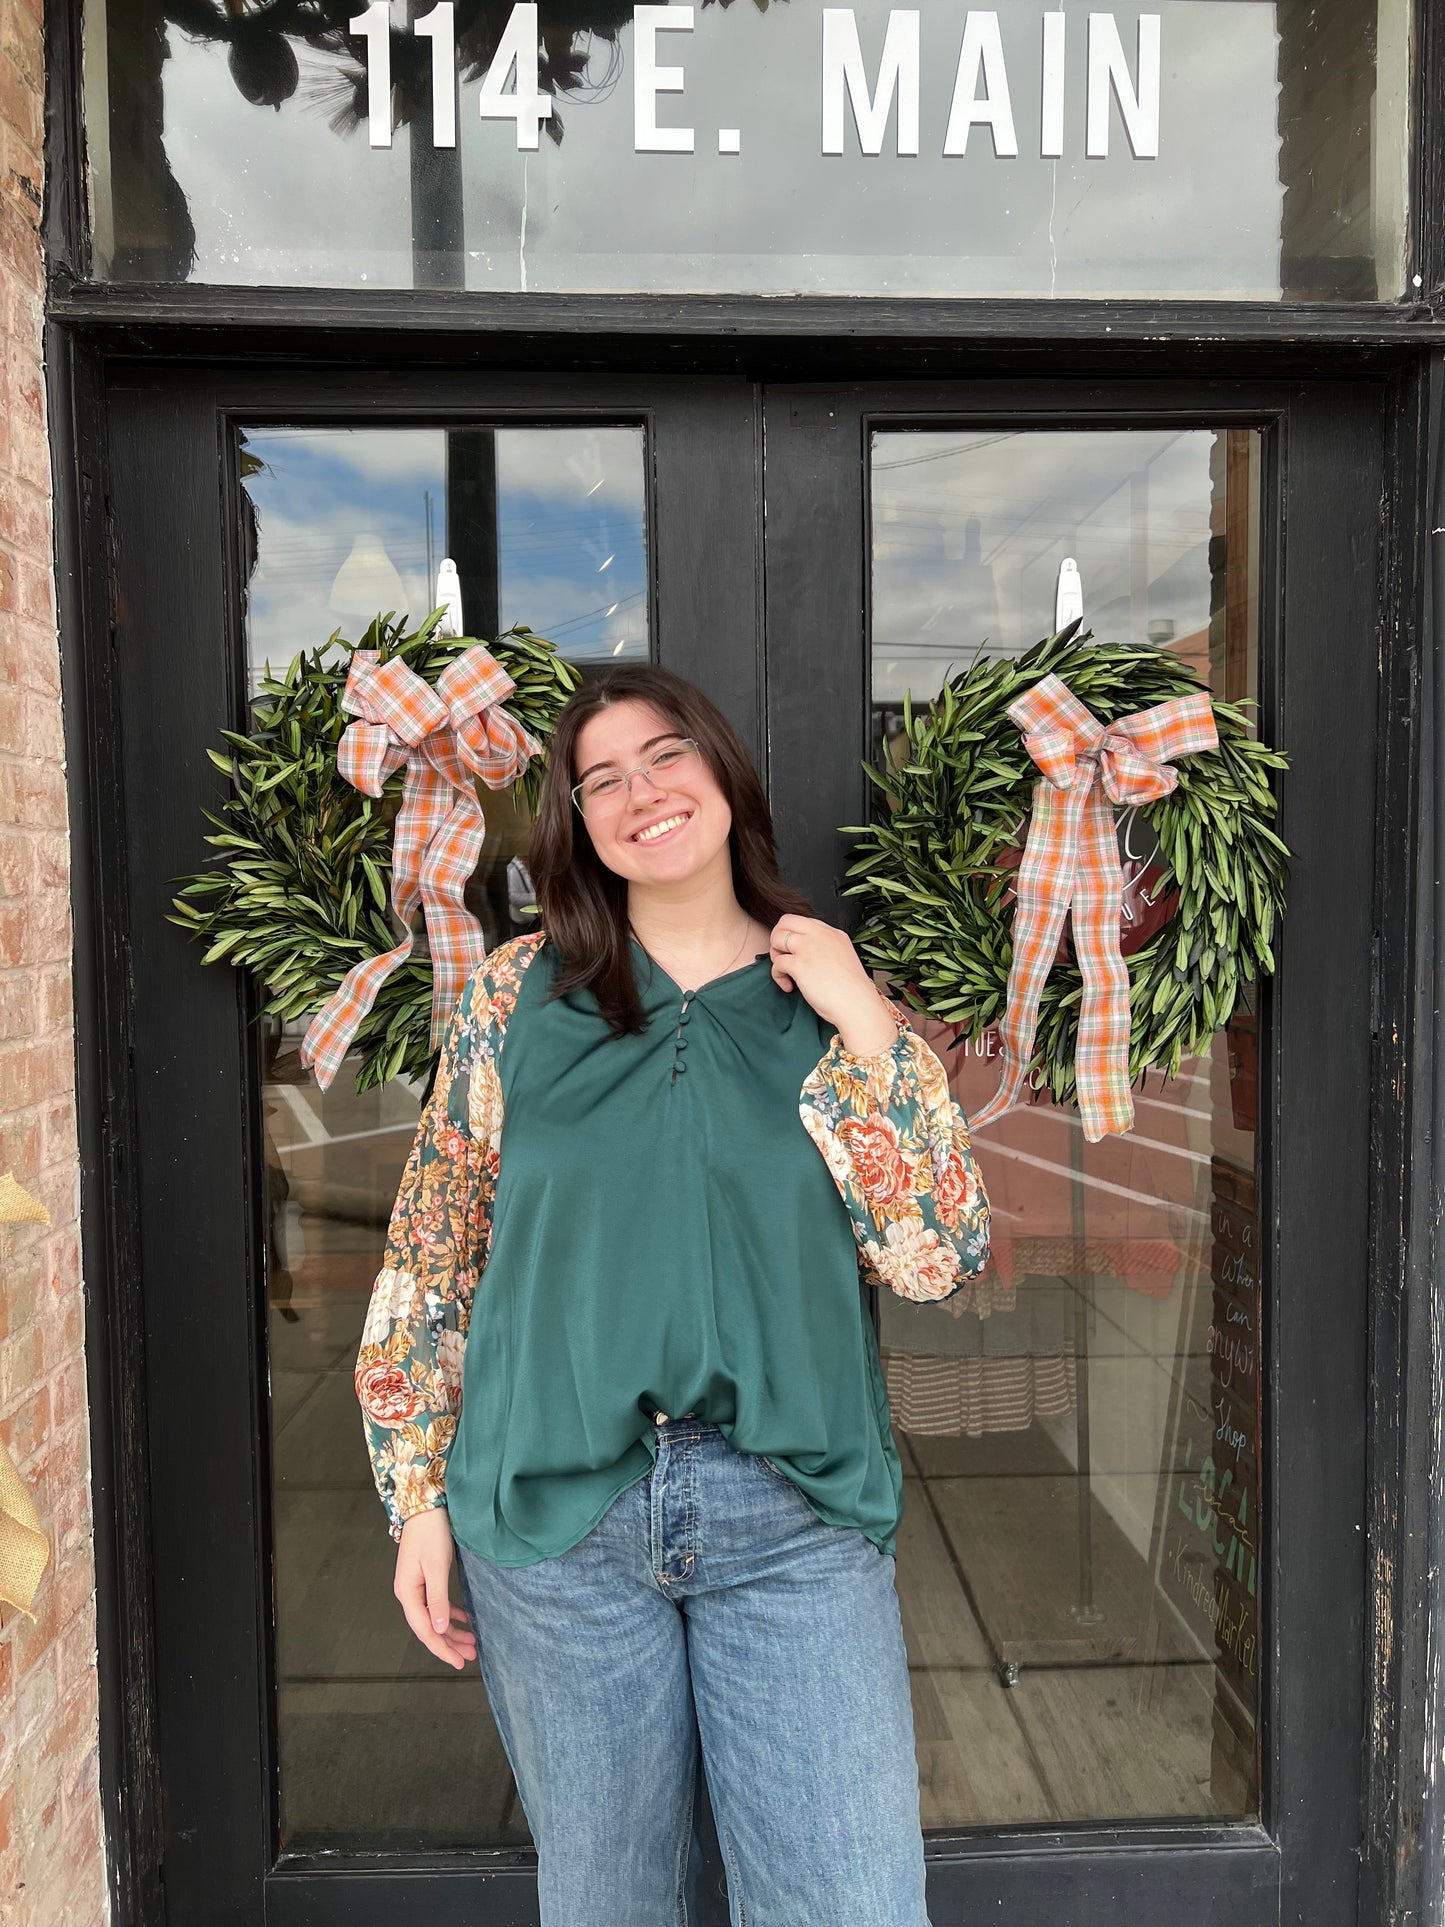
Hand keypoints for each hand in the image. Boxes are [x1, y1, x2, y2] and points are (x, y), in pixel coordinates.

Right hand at [396, 1507, 477, 1670]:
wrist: (425, 1505)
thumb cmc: (431, 1533)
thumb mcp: (436, 1567)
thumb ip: (438, 1599)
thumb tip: (439, 1629)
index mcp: (407, 1593)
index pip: (424, 1630)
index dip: (441, 1648)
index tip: (458, 1662)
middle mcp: (408, 1593)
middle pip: (428, 1627)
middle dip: (449, 1643)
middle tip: (470, 1656)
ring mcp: (415, 1586)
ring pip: (434, 1617)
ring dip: (451, 1630)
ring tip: (471, 1642)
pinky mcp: (423, 1578)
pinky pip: (436, 1604)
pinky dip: (450, 1613)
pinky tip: (464, 1619)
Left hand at [768, 915, 898, 1055]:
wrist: (857, 1005)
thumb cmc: (851, 991)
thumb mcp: (842, 958)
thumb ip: (825, 950)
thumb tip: (805, 954)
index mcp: (833, 933)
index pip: (804, 921)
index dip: (794, 935)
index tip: (793, 951)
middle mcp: (821, 935)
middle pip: (786, 921)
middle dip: (777, 937)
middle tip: (781, 956)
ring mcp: (809, 948)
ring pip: (778, 938)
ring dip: (775, 955)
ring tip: (785, 972)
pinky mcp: (800, 964)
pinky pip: (777, 963)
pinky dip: (778, 976)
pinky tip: (789, 987)